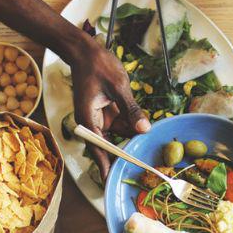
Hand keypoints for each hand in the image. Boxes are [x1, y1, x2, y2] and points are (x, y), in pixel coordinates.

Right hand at [67, 38, 148, 179]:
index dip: (106, 166)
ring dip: (132, 136)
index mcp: (88, 120)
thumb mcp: (119, 87)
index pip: (98, 149)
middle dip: (125, 152)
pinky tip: (144, 126)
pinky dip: (132, 125)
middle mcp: (92, 123)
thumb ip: (131, 110)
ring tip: (147, 146)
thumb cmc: (97, 66)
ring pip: (119, 135)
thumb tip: (144, 130)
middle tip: (142, 167)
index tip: (110, 181)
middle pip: (109, 145)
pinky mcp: (107, 112)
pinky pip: (122, 124)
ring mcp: (100, 118)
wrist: (85, 50)